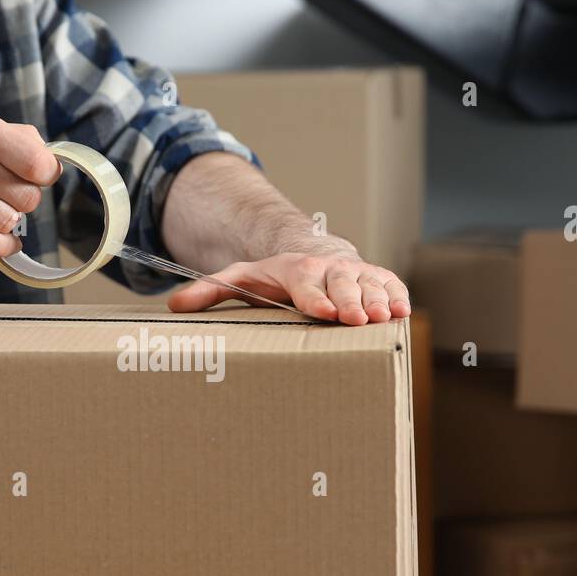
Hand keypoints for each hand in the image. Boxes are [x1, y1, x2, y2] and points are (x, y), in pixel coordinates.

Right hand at [0, 111, 60, 256]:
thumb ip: (6, 138)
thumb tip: (47, 157)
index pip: (38, 161)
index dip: (44, 176)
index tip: (34, 180)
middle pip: (27, 198)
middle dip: (22, 204)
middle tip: (3, 200)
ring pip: (7, 221)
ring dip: (6, 225)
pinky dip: (2, 247)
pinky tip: (3, 243)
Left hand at [167, 247, 410, 324]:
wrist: (310, 256)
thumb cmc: (274, 278)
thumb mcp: (240, 280)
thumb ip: (210, 292)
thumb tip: (173, 305)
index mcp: (295, 270)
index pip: (305, 283)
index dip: (314, 298)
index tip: (322, 313)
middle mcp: (328, 268)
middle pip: (341, 283)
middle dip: (350, 300)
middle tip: (358, 319)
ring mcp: (354, 272)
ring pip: (368, 284)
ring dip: (377, 300)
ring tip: (386, 317)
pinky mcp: (375, 278)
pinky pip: (390, 284)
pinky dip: (398, 295)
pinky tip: (403, 311)